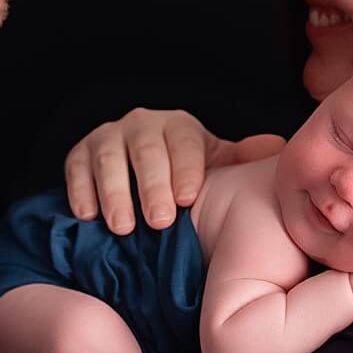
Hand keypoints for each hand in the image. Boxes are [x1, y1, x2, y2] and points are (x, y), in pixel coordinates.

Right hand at [63, 108, 286, 233]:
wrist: (140, 173)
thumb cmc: (186, 175)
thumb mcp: (216, 165)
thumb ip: (241, 159)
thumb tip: (278, 146)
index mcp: (179, 127)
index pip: (184, 143)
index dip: (185, 169)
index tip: (187, 198)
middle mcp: (141, 126)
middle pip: (146, 152)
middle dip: (151, 187)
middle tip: (159, 221)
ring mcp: (107, 138)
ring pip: (108, 160)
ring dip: (115, 193)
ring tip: (123, 227)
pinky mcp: (78, 155)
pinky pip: (75, 169)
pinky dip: (80, 191)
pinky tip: (88, 216)